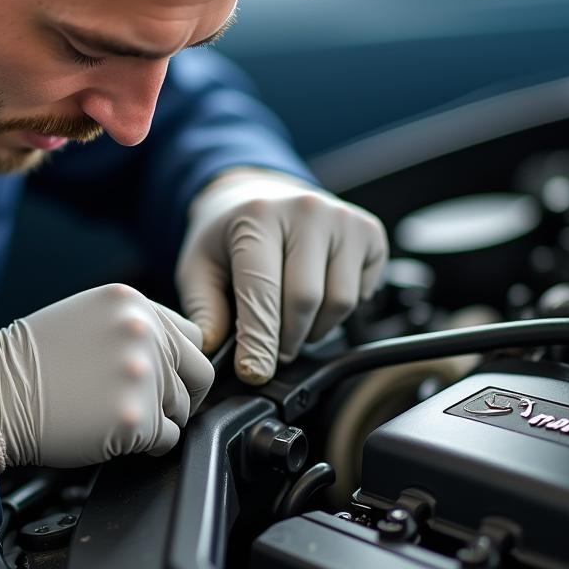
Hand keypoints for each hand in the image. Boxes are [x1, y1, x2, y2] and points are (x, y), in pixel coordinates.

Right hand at [0, 284, 214, 470]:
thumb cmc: (29, 361)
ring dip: (157, 420)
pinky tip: (109, 431)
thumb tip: (175, 354)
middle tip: (151, 406)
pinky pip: (166, 441)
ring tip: (112, 414)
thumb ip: (134, 326)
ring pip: (182, 410)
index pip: (192, 335)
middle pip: (199, 373)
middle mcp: (142, 333)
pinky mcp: (135, 419)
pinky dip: (144, 445)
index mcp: (132, 303)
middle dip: (182, 394)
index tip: (165, 378)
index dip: (179, 362)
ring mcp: (141, 375)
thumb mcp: (87, 317)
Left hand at [175, 168, 387, 384]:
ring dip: (313, 330)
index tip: (255, 372)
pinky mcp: (370, 231)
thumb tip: (214, 350)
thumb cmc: (227, 236)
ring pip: (339, 303)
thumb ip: (205, 310)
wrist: (258, 196)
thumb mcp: (198, 267)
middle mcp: (306, 209)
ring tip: (289, 323)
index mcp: (257, 216)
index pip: (262, 290)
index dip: (259, 340)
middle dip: (285, 341)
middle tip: (270, 351)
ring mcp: (343, 218)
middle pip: (305, 300)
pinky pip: (361, 294)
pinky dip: (337, 311)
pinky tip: (315, 298)